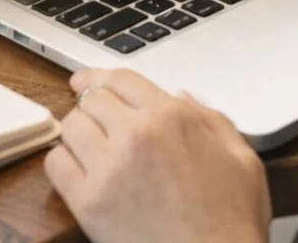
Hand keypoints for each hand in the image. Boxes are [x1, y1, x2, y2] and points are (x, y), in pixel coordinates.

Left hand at [45, 69, 269, 242]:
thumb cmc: (231, 220)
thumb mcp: (241, 157)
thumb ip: (211, 119)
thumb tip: (182, 99)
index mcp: (172, 116)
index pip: (121, 78)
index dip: (100, 76)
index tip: (86, 80)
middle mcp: (137, 133)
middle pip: (93, 97)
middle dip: (90, 103)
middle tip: (90, 115)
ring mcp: (110, 167)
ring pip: (71, 125)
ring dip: (76, 131)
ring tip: (85, 143)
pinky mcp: (89, 204)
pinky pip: (56, 164)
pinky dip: (61, 161)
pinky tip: (75, 169)